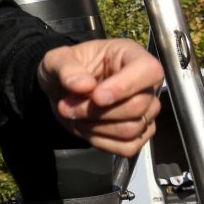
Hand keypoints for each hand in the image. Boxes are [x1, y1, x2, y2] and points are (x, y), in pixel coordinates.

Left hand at [37, 38, 163, 156]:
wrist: (61, 91)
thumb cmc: (65, 69)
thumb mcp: (55, 60)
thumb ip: (66, 68)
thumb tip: (84, 85)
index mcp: (130, 56)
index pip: (149, 70)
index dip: (124, 86)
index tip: (96, 96)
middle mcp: (145, 84)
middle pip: (138, 106)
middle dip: (97, 111)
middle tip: (66, 106)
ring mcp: (146, 111)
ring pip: (132, 128)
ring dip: (95, 127)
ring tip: (71, 114)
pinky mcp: (138, 133)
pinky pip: (128, 147)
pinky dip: (101, 142)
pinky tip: (84, 128)